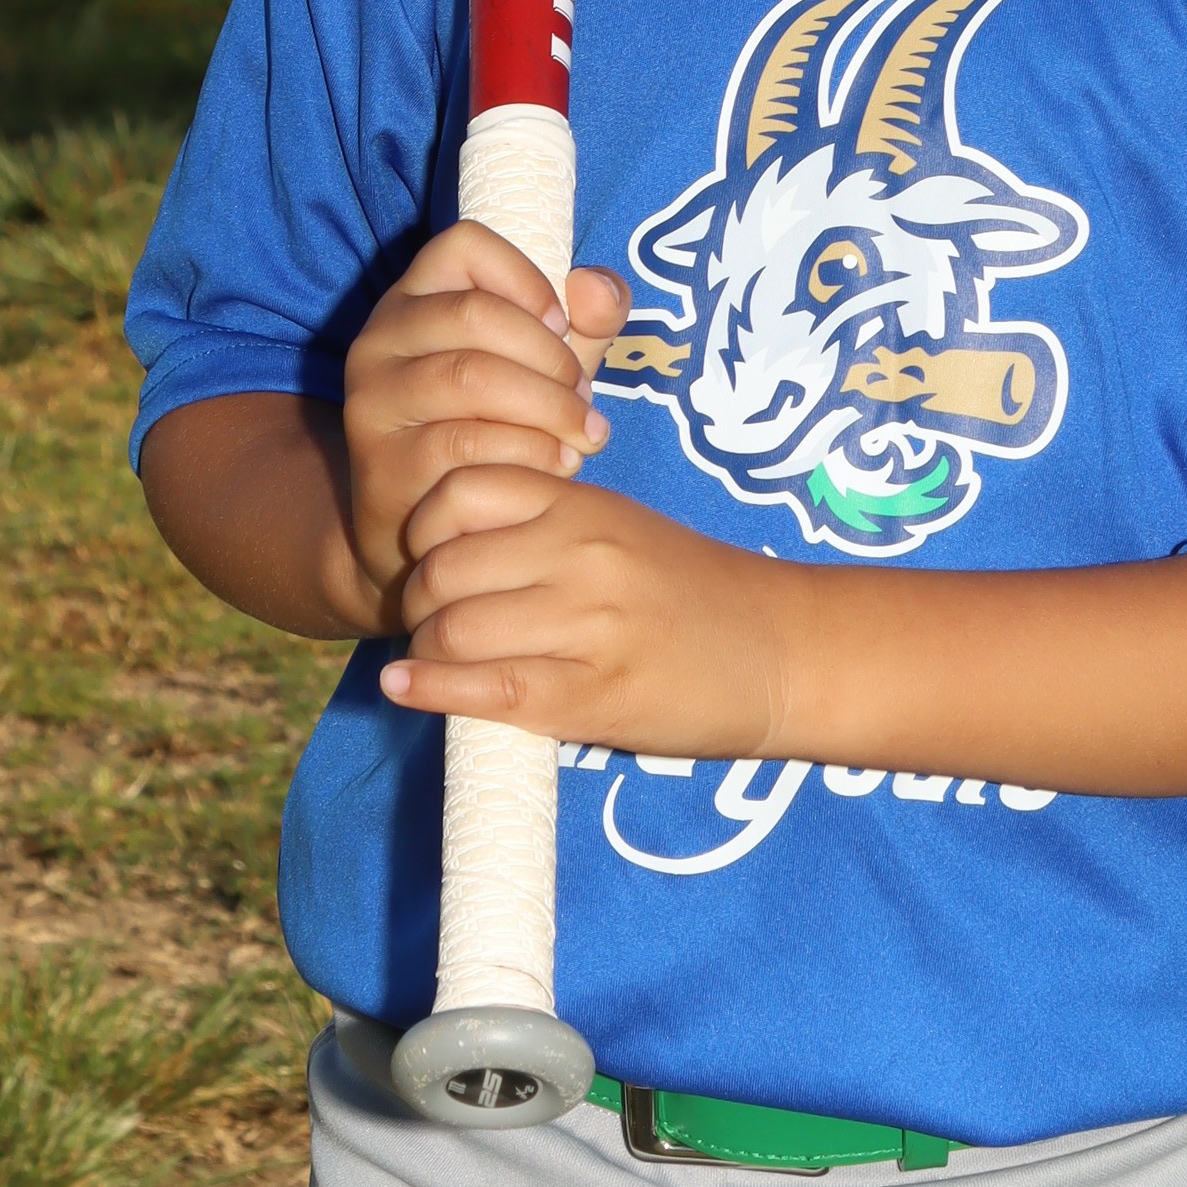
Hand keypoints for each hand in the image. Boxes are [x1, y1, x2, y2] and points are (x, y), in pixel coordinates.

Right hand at [340, 224, 623, 618]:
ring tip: (583, 436)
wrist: (430, 535)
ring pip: (470, 377)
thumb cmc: (497, 433)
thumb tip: (599, 291)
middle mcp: (379, 340)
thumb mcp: (543, 369)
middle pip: (475, 314)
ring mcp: (373, 402)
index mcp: (416, 299)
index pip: (463, 244)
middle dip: (550, 357)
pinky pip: (464, 444)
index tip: (561, 324)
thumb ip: (584, 322)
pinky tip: (558, 467)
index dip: (526, 276)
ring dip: (547, 407)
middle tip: (586, 398)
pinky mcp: (381, 464)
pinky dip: (528, 453)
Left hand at [384, 466, 790, 752]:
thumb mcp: (622, 528)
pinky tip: (404, 688)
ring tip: (434, 659)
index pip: (460, 491)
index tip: (430, 554)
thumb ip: (544, 524)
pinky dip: (432, 691)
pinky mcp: (593, 696)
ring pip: (455, 629)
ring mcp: (588, 627)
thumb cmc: (695, 592)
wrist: (783, 651)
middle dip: (418, 600)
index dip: (424, 526)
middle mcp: (583, 556)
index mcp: (586, 507)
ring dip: (426, 650)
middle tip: (428, 619)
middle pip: (444, 567)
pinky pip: (488, 689)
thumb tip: (447, 545)